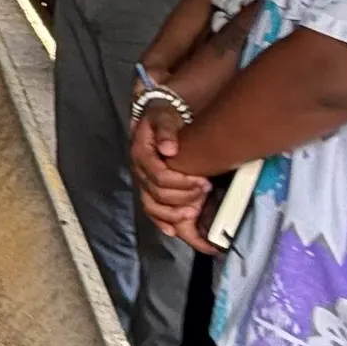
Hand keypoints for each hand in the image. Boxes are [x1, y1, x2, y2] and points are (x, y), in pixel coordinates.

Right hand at [132, 103, 210, 245]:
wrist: (157, 116)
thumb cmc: (163, 115)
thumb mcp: (164, 114)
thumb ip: (165, 128)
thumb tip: (169, 148)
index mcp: (142, 154)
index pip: (159, 176)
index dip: (182, 183)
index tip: (204, 181)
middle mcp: (140, 171)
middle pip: (157, 194)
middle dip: (184, 197)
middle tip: (206, 190)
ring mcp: (144, 182)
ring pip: (152, 207)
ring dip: (173, 214)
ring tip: (194, 212)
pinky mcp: (149, 189)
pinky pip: (151, 211)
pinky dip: (162, 222)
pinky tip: (174, 231)